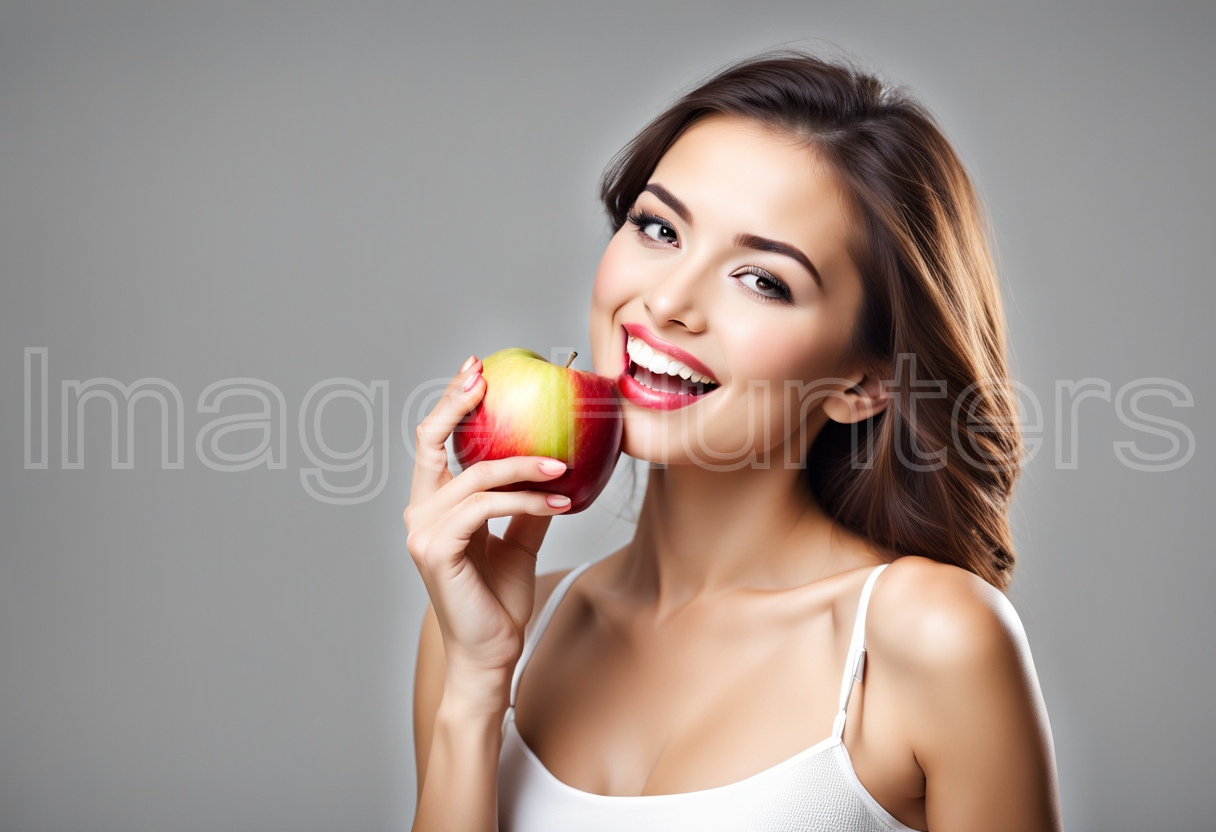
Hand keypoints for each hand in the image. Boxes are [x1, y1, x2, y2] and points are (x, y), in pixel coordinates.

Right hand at [404, 355, 571, 684]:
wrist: (491, 654)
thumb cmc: (498, 601)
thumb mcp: (520, 539)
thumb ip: (527, 501)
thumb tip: (556, 460)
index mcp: (432, 506)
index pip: (433, 443)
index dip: (451, 402)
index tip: (478, 370)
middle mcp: (419, 513)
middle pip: (429, 441)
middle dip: (458, 403)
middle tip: (490, 377)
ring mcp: (423, 532)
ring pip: (476, 476)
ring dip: (525, 466)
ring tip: (564, 467)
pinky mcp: (438, 550)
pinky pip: (487, 507)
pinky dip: (525, 498)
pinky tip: (559, 499)